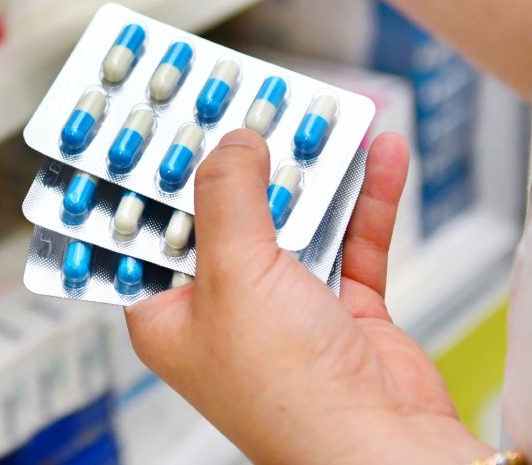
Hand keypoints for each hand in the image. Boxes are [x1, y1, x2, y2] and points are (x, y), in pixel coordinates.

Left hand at [125, 130, 493, 464]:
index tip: (160, 122)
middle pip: (223, 214)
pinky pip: (352, 240)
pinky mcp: (343, 311)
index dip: (151, 176)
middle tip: (244, 102)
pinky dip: (365, 198)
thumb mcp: (234, 273)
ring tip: (314, 115)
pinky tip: (378, 154)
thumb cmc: (289, 394)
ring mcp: (285, 310)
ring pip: (291, 221)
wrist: (386, 451)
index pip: (145, 230)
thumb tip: (232, 143)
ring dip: (308, 171)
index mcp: (169, 313)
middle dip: (239, 160)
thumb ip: (228, 196)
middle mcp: (223, 310)